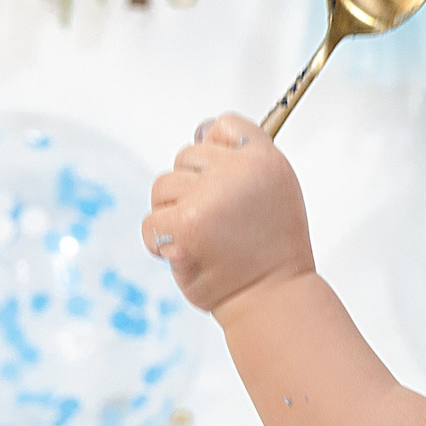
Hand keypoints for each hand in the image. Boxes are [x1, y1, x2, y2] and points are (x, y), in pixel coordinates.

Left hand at [141, 113, 313, 313]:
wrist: (272, 299)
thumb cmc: (270, 251)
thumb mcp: (275, 191)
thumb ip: (242, 161)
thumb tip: (199, 132)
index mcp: (265, 158)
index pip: (223, 125)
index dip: (215, 152)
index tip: (220, 180)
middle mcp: (239, 171)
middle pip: (186, 155)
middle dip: (192, 188)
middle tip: (218, 224)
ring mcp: (210, 197)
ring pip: (163, 186)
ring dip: (173, 214)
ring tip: (203, 240)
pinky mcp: (185, 225)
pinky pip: (150, 221)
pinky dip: (159, 242)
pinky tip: (185, 254)